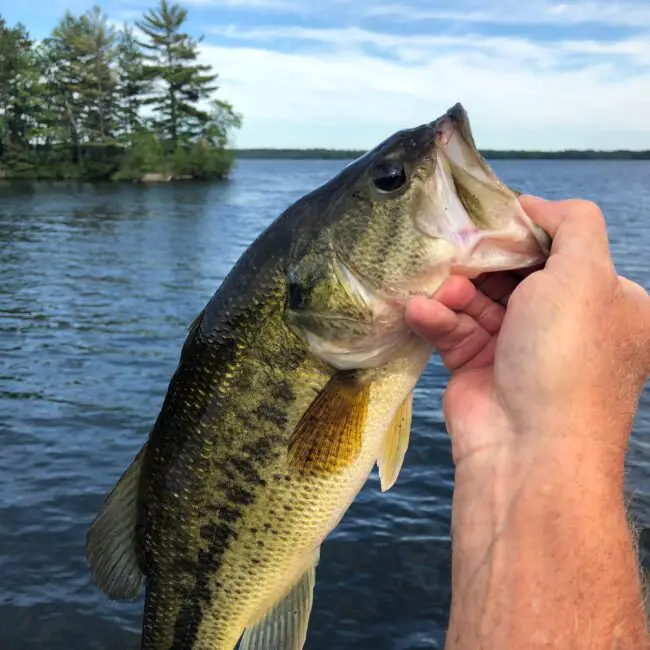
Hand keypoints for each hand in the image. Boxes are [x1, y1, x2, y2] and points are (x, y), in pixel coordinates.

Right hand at [406, 196, 649, 478]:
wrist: (528, 449)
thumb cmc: (566, 358)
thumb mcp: (587, 275)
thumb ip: (573, 223)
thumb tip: (535, 204)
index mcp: (605, 304)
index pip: (563, 252)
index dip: (528, 233)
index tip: (493, 219)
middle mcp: (563, 326)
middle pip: (515, 273)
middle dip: (483, 263)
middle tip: (454, 248)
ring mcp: (519, 348)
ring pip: (479, 301)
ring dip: (455, 291)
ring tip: (438, 290)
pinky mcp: (478, 366)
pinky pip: (456, 330)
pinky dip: (438, 319)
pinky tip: (422, 311)